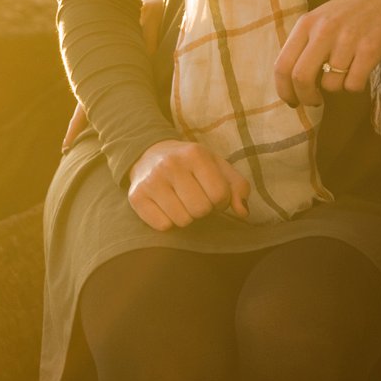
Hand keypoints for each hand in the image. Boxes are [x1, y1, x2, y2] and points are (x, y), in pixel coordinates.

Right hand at [127, 139, 250, 229]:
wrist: (149, 154)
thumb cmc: (191, 164)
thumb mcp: (217, 166)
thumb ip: (237, 187)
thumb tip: (243, 212)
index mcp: (195, 154)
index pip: (219, 194)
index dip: (221, 201)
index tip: (214, 195)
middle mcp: (171, 165)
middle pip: (200, 209)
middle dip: (203, 209)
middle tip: (196, 198)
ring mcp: (152, 181)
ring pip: (182, 220)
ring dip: (186, 216)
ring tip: (181, 201)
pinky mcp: (136, 196)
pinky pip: (163, 226)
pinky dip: (168, 221)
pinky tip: (166, 206)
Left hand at [274, 0, 380, 107]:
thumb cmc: (348, 15)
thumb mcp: (318, 21)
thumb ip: (303, 46)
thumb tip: (290, 85)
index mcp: (306, 24)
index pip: (282, 66)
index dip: (284, 90)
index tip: (292, 101)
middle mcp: (324, 30)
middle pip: (301, 78)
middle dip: (306, 98)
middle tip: (314, 101)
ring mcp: (348, 39)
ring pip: (330, 85)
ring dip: (336, 89)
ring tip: (344, 75)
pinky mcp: (370, 49)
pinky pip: (353, 84)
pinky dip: (354, 86)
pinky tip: (358, 74)